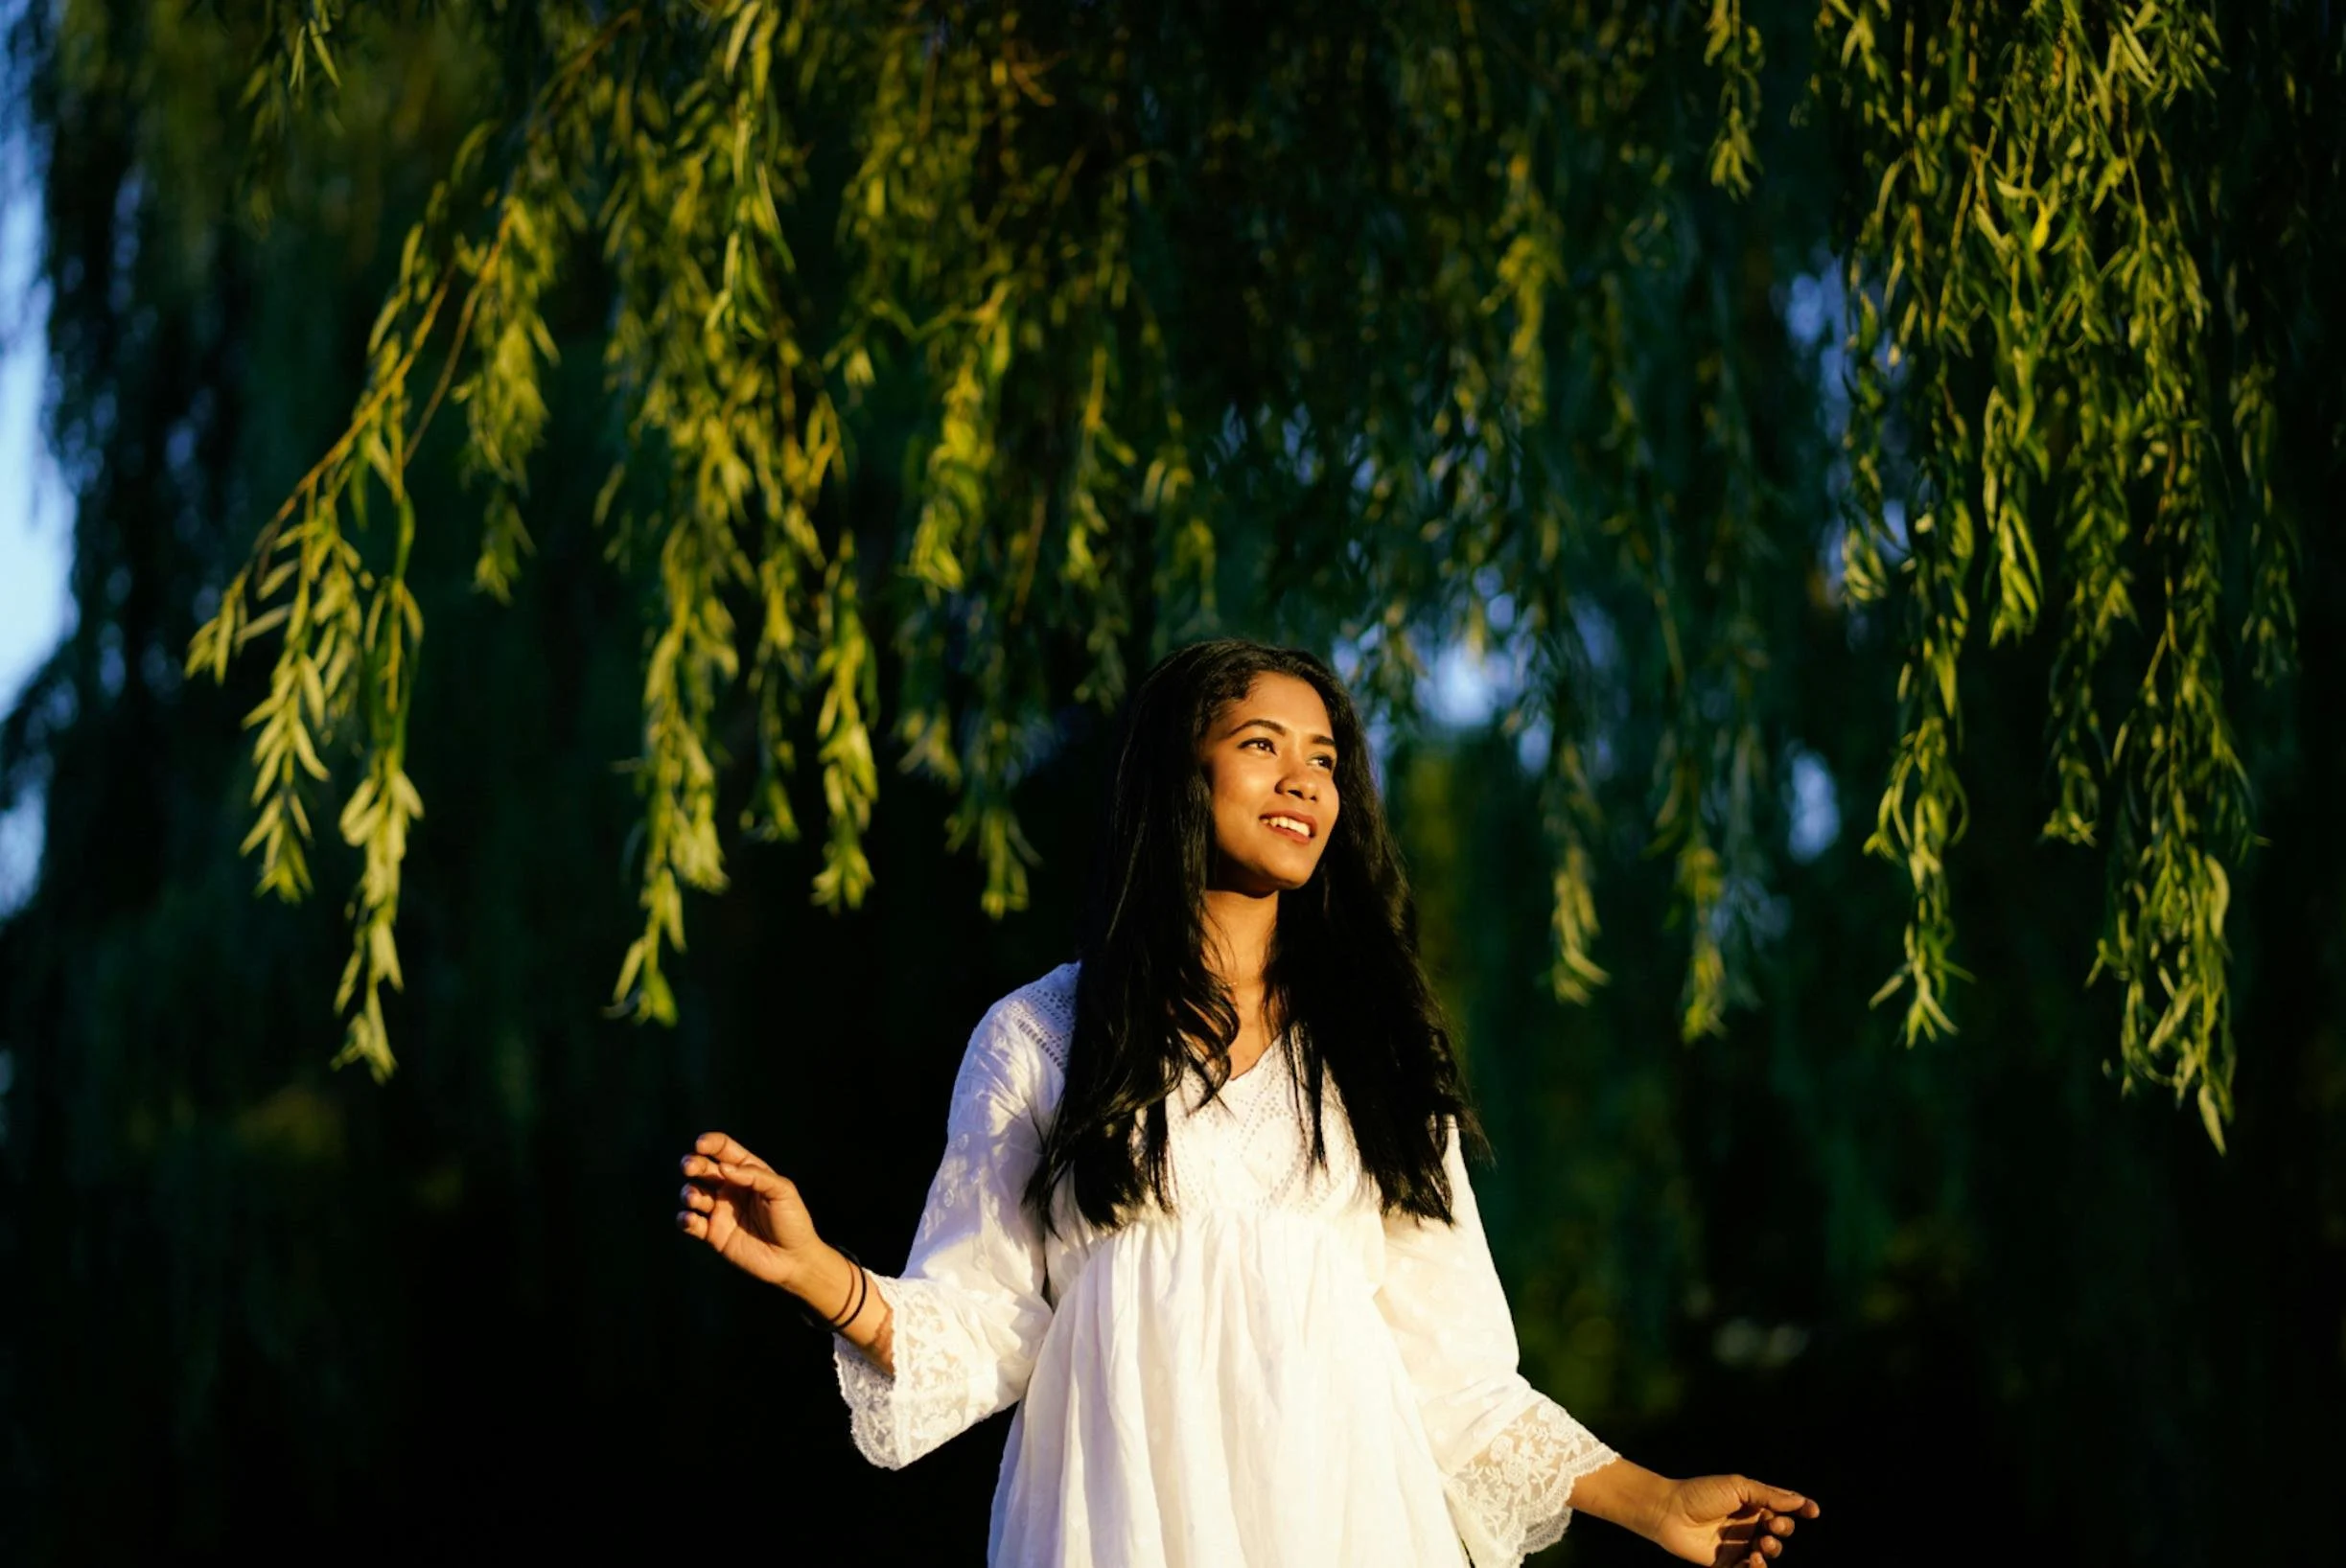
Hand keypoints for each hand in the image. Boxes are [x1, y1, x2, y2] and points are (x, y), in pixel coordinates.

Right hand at [675, 1131, 823, 1290]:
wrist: (793, 1260)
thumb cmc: (793, 1221)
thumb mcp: (783, 1191)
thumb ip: (756, 1175)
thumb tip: (724, 1168)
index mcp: (748, 1172)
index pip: (724, 1150)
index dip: (711, 1143)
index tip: (700, 1144)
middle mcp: (731, 1188)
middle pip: (704, 1168)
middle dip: (693, 1164)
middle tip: (689, 1167)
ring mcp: (720, 1211)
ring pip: (693, 1194)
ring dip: (688, 1192)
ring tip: (694, 1198)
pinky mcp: (713, 1234)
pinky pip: (691, 1223)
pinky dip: (684, 1219)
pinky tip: (690, 1219)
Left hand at [1649, 1474, 1818, 1566]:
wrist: (1669, 1512)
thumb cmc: (1701, 1494)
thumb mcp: (1737, 1487)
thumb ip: (1768, 1495)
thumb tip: (1799, 1501)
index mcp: (1752, 1502)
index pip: (1783, 1507)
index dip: (1801, 1509)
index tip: (1813, 1512)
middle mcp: (1749, 1523)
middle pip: (1780, 1530)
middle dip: (1783, 1528)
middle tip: (1771, 1526)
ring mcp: (1739, 1543)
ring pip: (1769, 1552)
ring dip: (1772, 1549)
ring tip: (1762, 1545)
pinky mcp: (1728, 1563)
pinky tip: (1754, 1560)